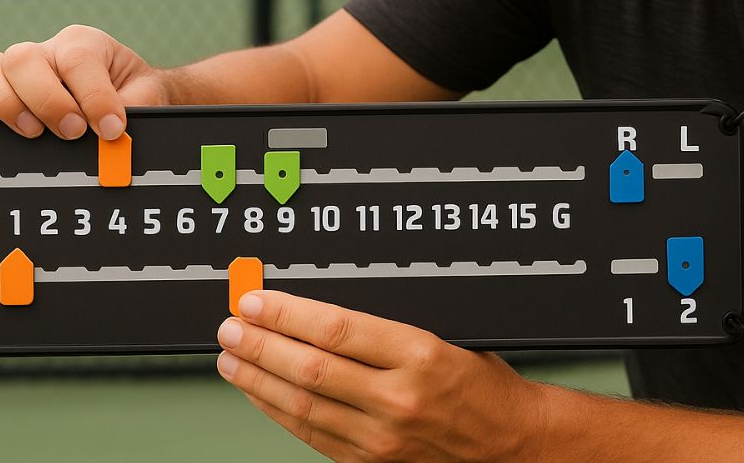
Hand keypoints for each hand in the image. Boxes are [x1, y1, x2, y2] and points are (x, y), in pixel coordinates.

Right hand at [0, 24, 168, 139]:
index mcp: (85, 43)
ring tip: (34, 132)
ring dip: (7, 104)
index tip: (111, 129)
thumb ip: (136, 112)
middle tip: (72, 131)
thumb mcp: (146, 98)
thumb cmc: (134, 94)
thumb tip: (114, 138)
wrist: (129, 96)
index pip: (79, 60)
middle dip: (47, 101)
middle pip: (23, 59)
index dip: (94, 97)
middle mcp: (47, 51)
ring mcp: (17, 69)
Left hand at [216, 291, 550, 461]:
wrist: (511, 443)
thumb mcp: (444, 336)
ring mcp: (383, 437)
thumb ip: (382, 328)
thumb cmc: (482, 386)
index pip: (335, 329)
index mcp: (420, 356)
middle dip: (260, 345)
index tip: (258, 300)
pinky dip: (278, 412)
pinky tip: (261, 394)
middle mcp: (398, 399)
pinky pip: (312, 435)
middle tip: (231, 326)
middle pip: (309, 368)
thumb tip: (314, 311)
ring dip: (258, 380)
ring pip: (302, 405)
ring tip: (231, 358)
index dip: (286, 313)